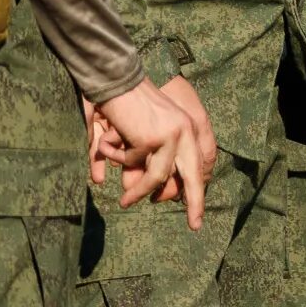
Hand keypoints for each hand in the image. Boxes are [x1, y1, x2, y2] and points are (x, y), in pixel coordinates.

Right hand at [92, 75, 210, 227]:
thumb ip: (157, 156)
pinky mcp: (152, 138)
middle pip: (193, 177)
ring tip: (125, 203)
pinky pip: (133, 162)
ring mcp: (171, 136)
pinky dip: (117, 157)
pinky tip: (108, 143)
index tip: (197, 214)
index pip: (198, 166)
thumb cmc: (130, 106)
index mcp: (190, 129)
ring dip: (138, 192)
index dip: (197, 191)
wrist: (118, 80)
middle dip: (195, 203)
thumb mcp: (150, 131)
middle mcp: (187, 133)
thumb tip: (157, 191)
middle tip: (195, 226)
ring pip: (158, 177)